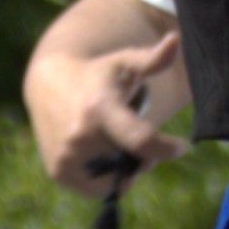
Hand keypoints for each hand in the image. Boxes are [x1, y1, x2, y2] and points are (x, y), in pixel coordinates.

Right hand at [56, 29, 191, 194]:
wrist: (48, 85)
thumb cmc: (97, 74)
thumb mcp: (124, 63)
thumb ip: (153, 59)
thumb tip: (175, 39)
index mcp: (99, 109)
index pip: (140, 140)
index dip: (165, 148)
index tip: (181, 147)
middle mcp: (79, 136)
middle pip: (132, 162)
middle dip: (142, 154)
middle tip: (132, 133)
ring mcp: (67, 157)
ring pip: (117, 180)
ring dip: (124, 168)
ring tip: (112, 142)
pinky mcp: (59, 172)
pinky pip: (98, 189)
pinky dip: (106, 177)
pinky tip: (97, 154)